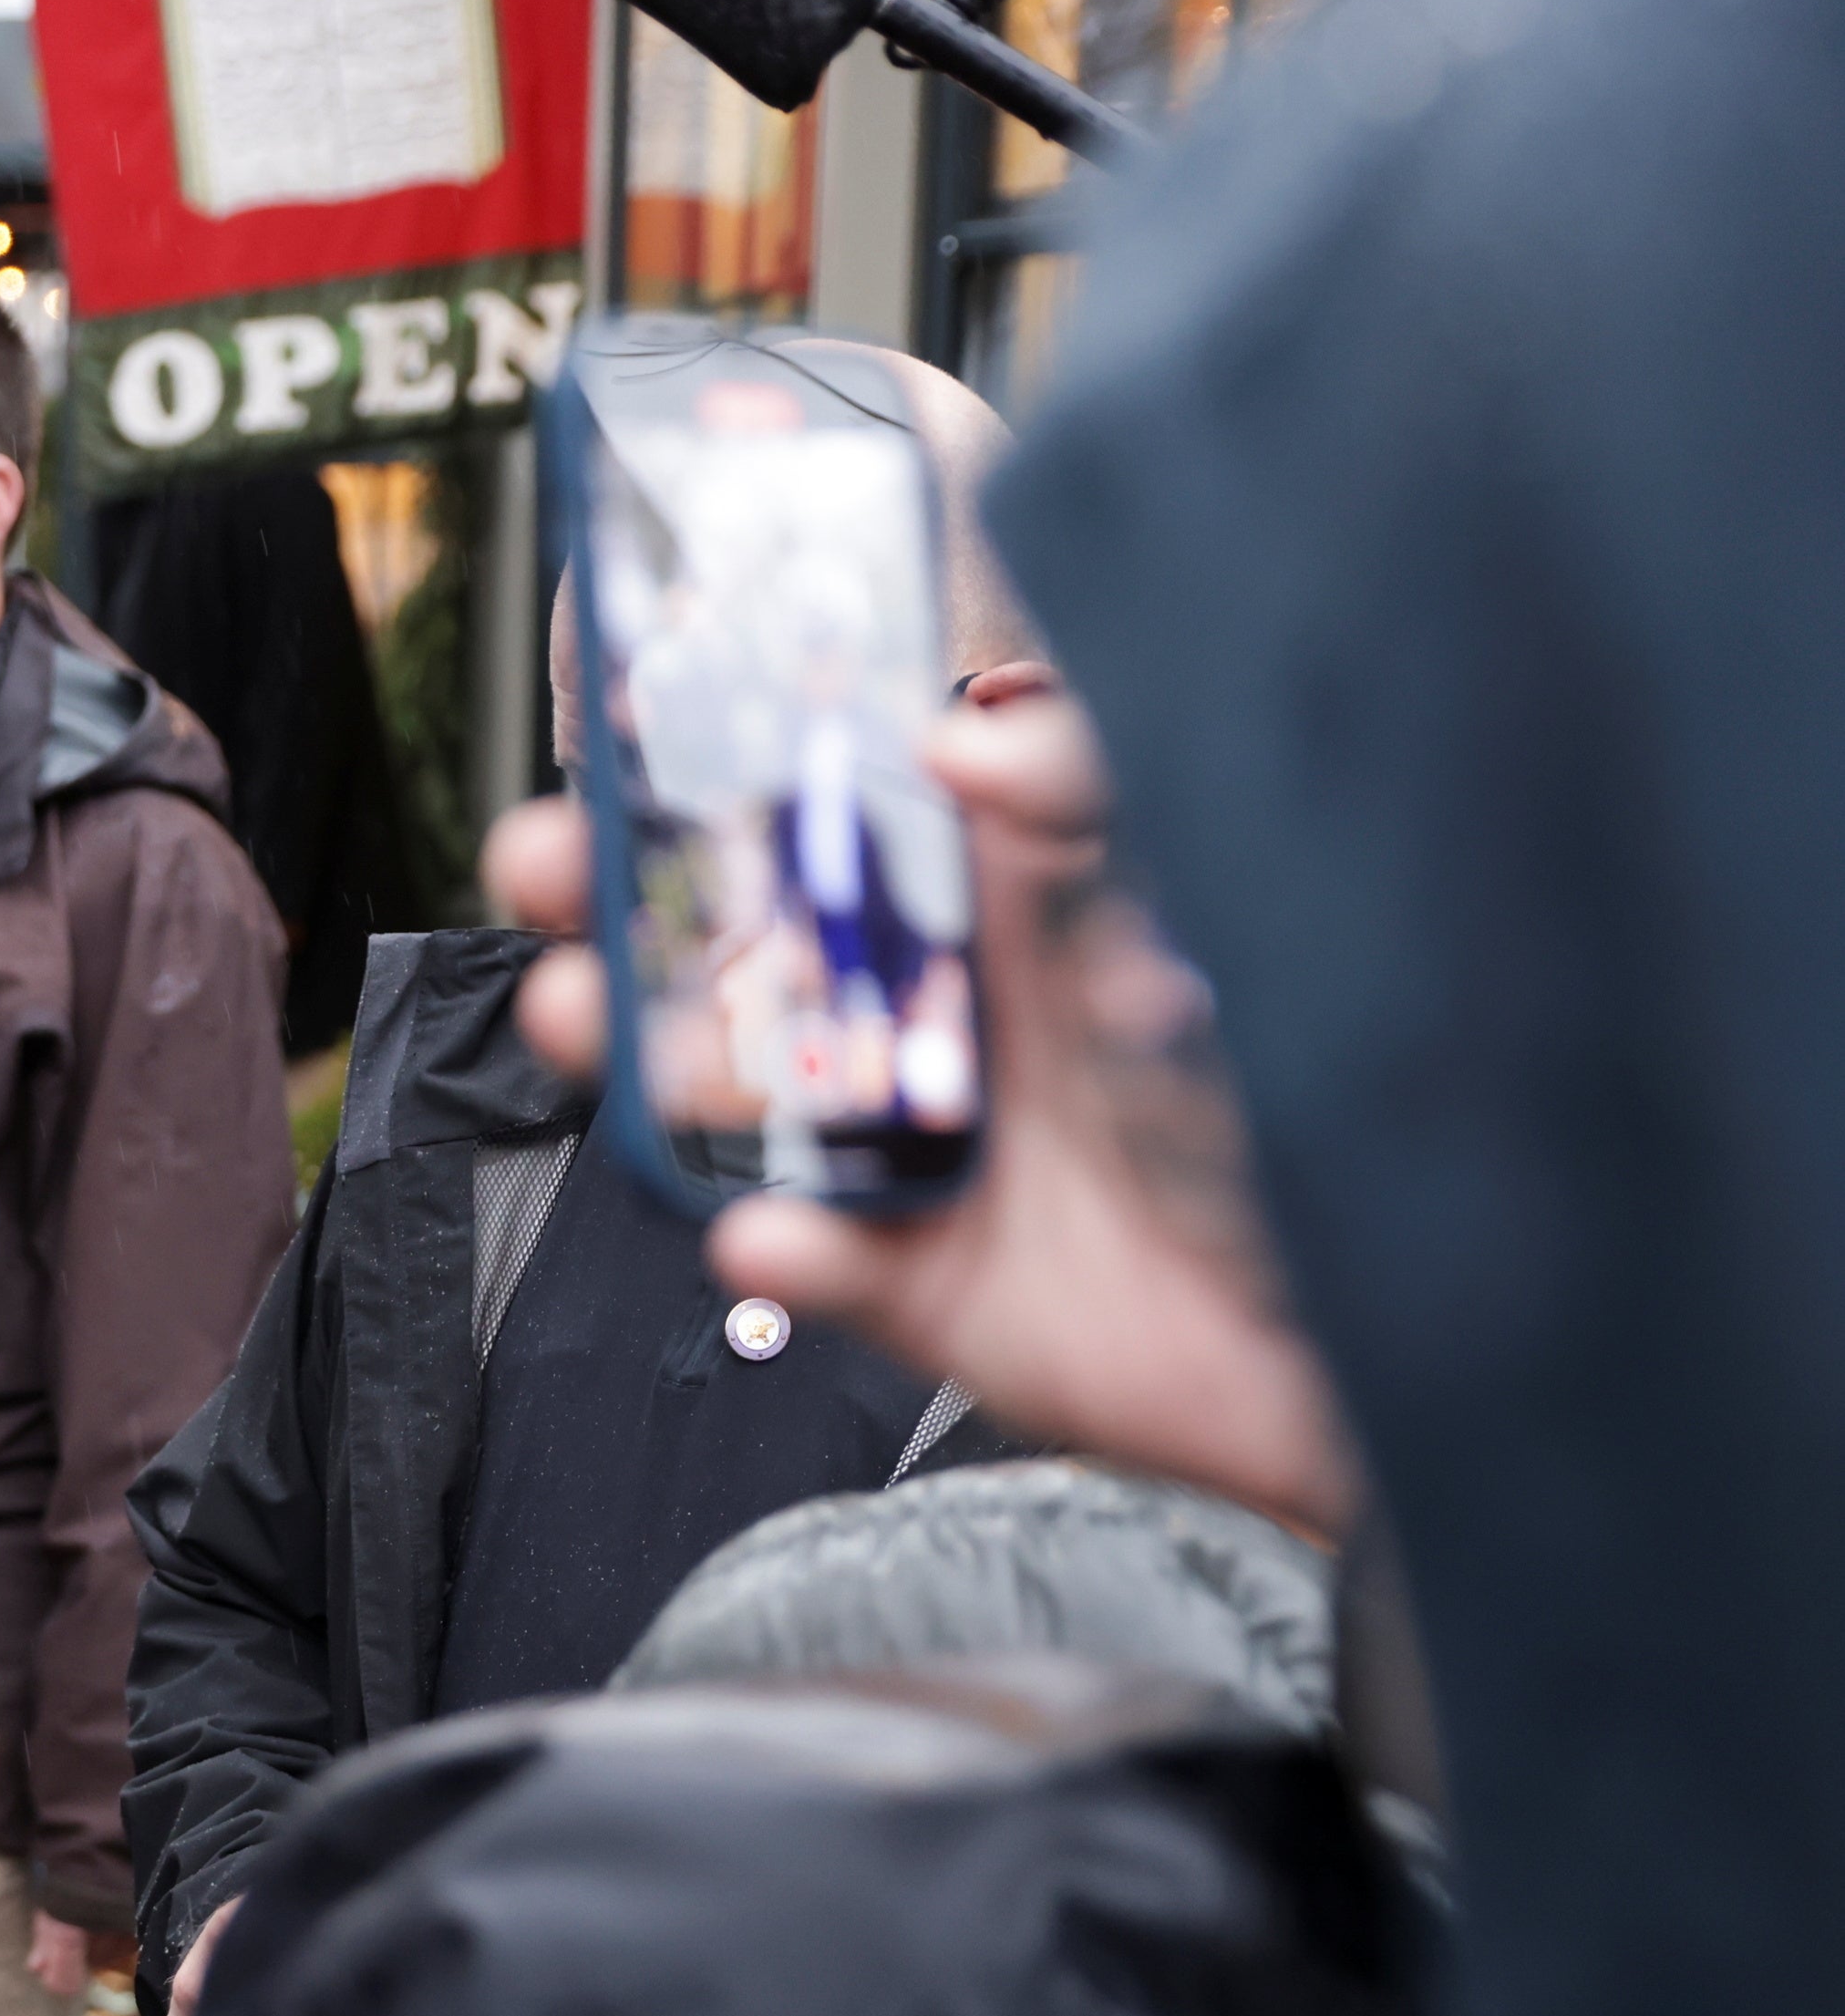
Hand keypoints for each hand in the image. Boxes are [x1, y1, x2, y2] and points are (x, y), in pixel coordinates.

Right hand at [486, 701, 1355, 1541]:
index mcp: (1034, 888)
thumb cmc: (1381, 1069)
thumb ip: (1114, 787)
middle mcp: (971, 1008)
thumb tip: (956, 747)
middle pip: (749, 938)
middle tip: (545, 861)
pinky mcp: (951, 1288)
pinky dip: (785, 1250)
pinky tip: (764, 1228)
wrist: (1468, 1314)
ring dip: (640, 1055)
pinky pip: (836, 1268)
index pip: (850, 795)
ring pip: (746, 1092)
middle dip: (620, 895)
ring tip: (574, 1019)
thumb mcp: (1242, 865)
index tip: (621, 701)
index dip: (724, 748)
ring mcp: (949, 1147)